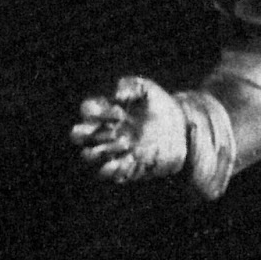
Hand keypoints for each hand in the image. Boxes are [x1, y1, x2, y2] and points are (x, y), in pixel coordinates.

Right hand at [70, 75, 187, 183]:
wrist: (182, 128)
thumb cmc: (160, 105)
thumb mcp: (147, 89)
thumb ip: (130, 85)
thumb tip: (117, 94)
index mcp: (106, 112)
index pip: (86, 111)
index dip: (97, 112)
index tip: (120, 112)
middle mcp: (105, 132)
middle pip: (78, 136)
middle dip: (88, 133)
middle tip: (114, 131)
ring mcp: (113, 151)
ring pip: (90, 156)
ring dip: (102, 151)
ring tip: (126, 143)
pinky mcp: (126, 168)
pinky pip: (110, 174)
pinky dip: (116, 169)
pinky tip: (132, 159)